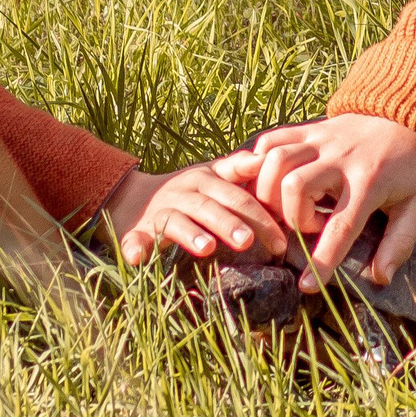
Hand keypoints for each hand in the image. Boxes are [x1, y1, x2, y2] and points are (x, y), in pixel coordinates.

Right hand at [103, 164, 288, 266]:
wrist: (134, 197)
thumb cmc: (189, 191)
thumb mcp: (214, 176)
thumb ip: (240, 169)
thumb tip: (265, 159)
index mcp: (207, 180)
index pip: (237, 195)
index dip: (260, 213)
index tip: (281, 237)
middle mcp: (184, 193)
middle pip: (210, 207)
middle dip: (229, 223)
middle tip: (249, 241)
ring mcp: (160, 211)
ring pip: (176, 221)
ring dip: (190, 234)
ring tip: (207, 248)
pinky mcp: (138, 231)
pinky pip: (134, 238)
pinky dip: (135, 247)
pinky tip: (136, 258)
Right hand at [209, 114, 415, 289]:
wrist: (412, 113)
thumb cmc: (414, 166)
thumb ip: (399, 242)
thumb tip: (381, 278)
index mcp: (369, 183)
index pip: (341, 227)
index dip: (322, 260)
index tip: (306, 287)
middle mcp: (340, 159)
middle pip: (295, 186)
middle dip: (292, 216)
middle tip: (310, 225)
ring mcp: (321, 140)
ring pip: (277, 159)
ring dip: (271, 189)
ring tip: (287, 206)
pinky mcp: (309, 129)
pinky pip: (273, 139)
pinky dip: (261, 161)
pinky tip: (269, 180)